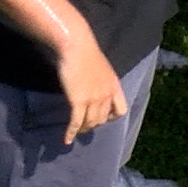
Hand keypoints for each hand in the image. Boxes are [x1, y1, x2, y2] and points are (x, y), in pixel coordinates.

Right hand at [54, 29, 128, 144]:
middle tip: (83, 126)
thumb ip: (101, 81)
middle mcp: (107, 94)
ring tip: (75, 132)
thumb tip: (94, 88)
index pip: (120, 110)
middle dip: (93, 124)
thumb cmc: (85, 53)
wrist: (76, 46)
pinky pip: (76, 122)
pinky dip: (71, 132)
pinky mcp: (79, 101)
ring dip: (83, 129)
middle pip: (102, 119)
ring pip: (90, 123)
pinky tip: (67, 140)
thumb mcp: (101, 68)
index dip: (111, 117)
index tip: (102, 118)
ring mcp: (94, 99)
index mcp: (115, 85)